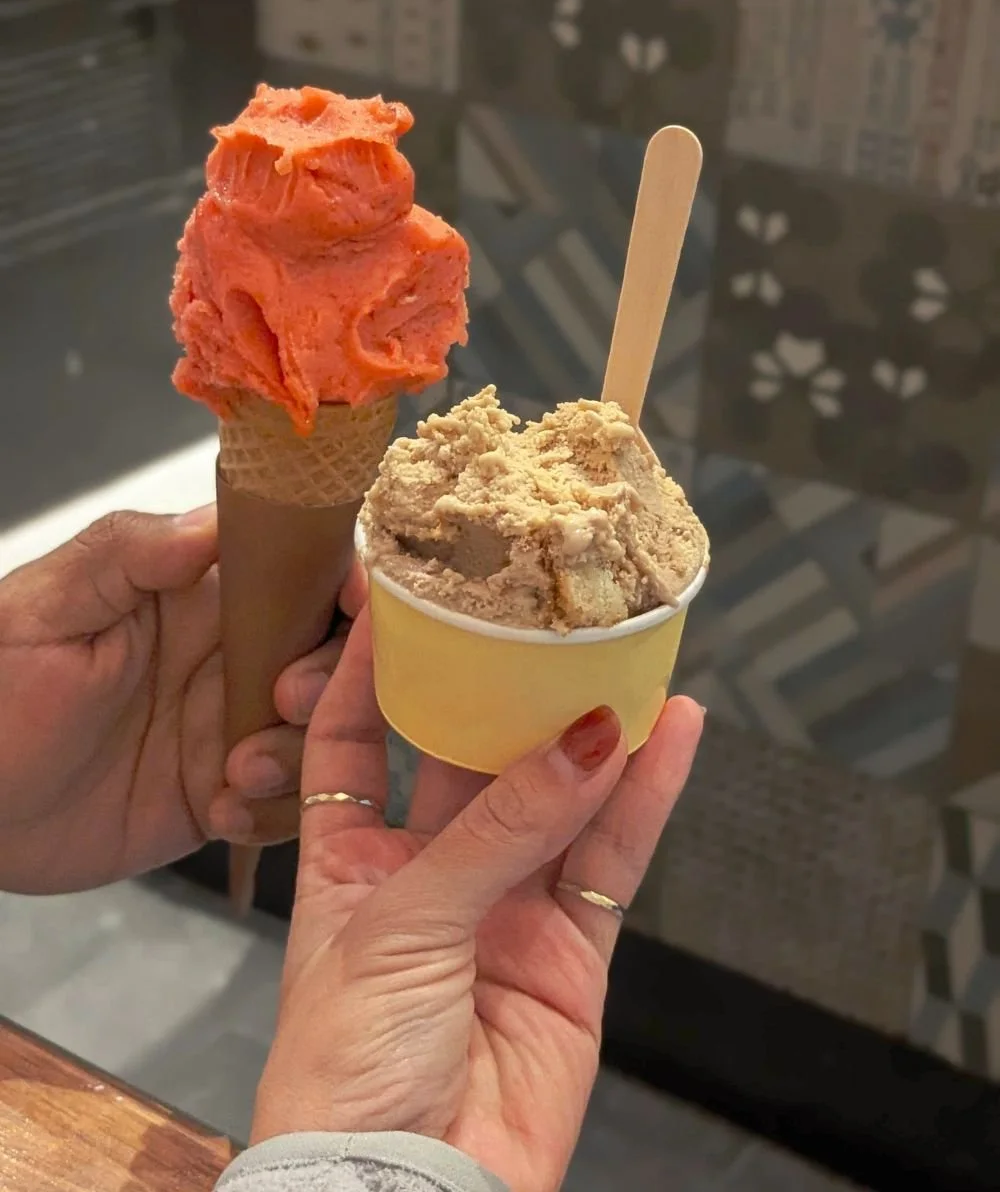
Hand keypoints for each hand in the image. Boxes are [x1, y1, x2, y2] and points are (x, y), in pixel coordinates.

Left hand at [0, 508, 361, 893]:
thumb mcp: (44, 606)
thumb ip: (126, 553)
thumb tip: (214, 520)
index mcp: (200, 592)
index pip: (301, 568)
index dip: (343, 580)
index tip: (351, 606)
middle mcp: (228, 655)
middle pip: (332, 650)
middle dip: (329, 678)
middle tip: (281, 701)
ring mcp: (229, 726)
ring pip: (322, 731)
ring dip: (300, 753)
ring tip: (235, 774)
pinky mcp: (220, 792)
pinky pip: (286, 802)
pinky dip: (272, 812)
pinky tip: (217, 812)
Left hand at [253, 612, 702, 1191]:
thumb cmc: (346, 1071)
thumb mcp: (400, 924)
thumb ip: (497, 830)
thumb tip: (582, 743)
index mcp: (347, 863)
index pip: (354, 741)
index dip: (373, 671)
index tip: (401, 599)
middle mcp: (428, 875)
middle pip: (469, 757)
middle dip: (503, 690)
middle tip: (539, 616)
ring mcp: (503, 910)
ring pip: (555, 798)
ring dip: (591, 732)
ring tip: (627, 653)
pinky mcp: (569, 953)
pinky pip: (611, 859)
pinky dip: (644, 798)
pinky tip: (671, 735)